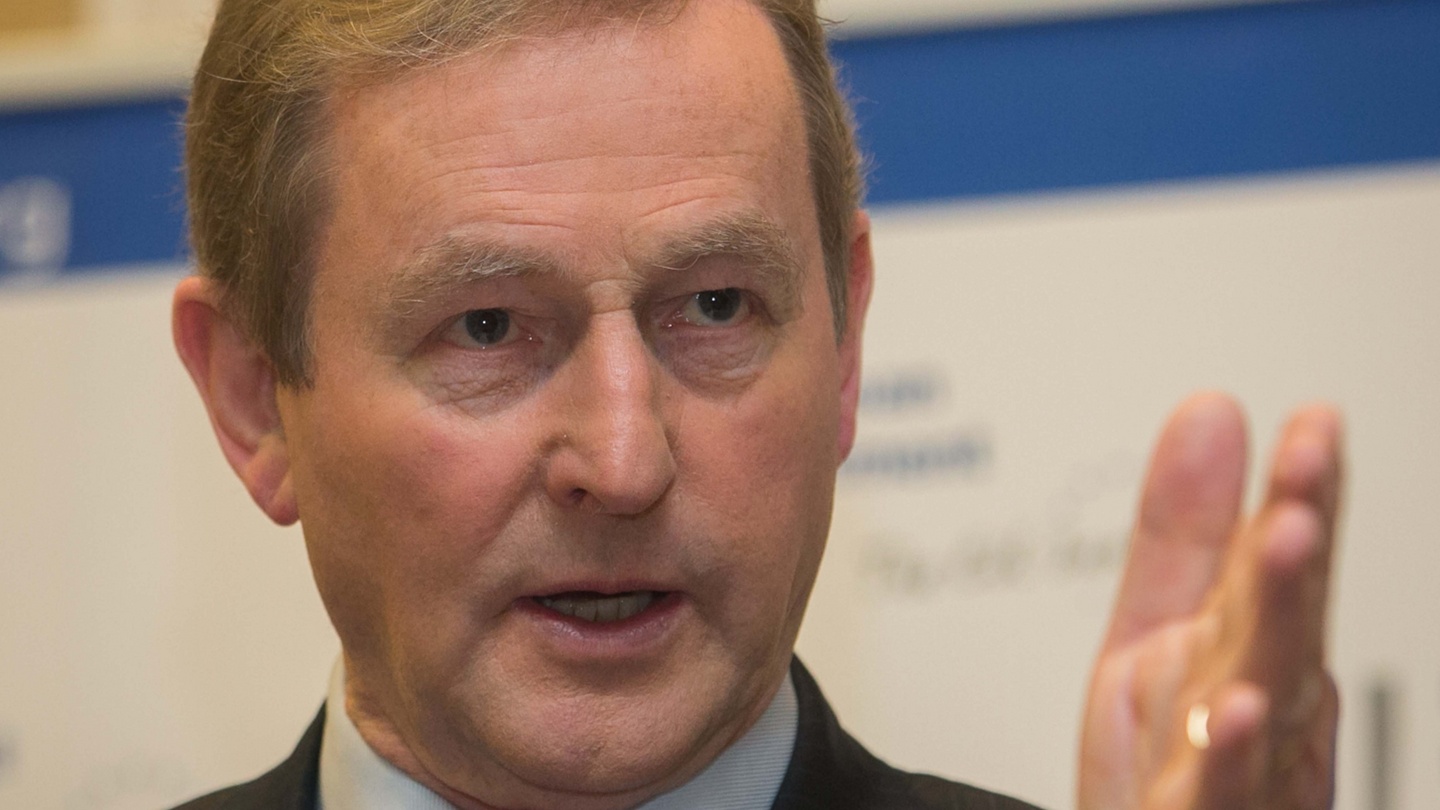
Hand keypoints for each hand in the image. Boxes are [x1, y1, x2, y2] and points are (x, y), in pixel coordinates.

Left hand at [1079, 393, 1342, 808]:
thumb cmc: (1164, 764)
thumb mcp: (1160, 629)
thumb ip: (1186, 531)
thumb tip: (1211, 407)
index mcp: (1254, 647)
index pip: (1283, 557)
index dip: (1302, 488)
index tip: (1314, 420)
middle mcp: (1264, 705)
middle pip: (1283, 614)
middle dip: (1297, 533)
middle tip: (1310, 458)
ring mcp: (1243, 771)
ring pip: (1265, 692)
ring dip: (1280, 618)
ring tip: (1290, 539)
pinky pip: (1215, 794)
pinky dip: (1225, 757)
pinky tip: (1232, 711)